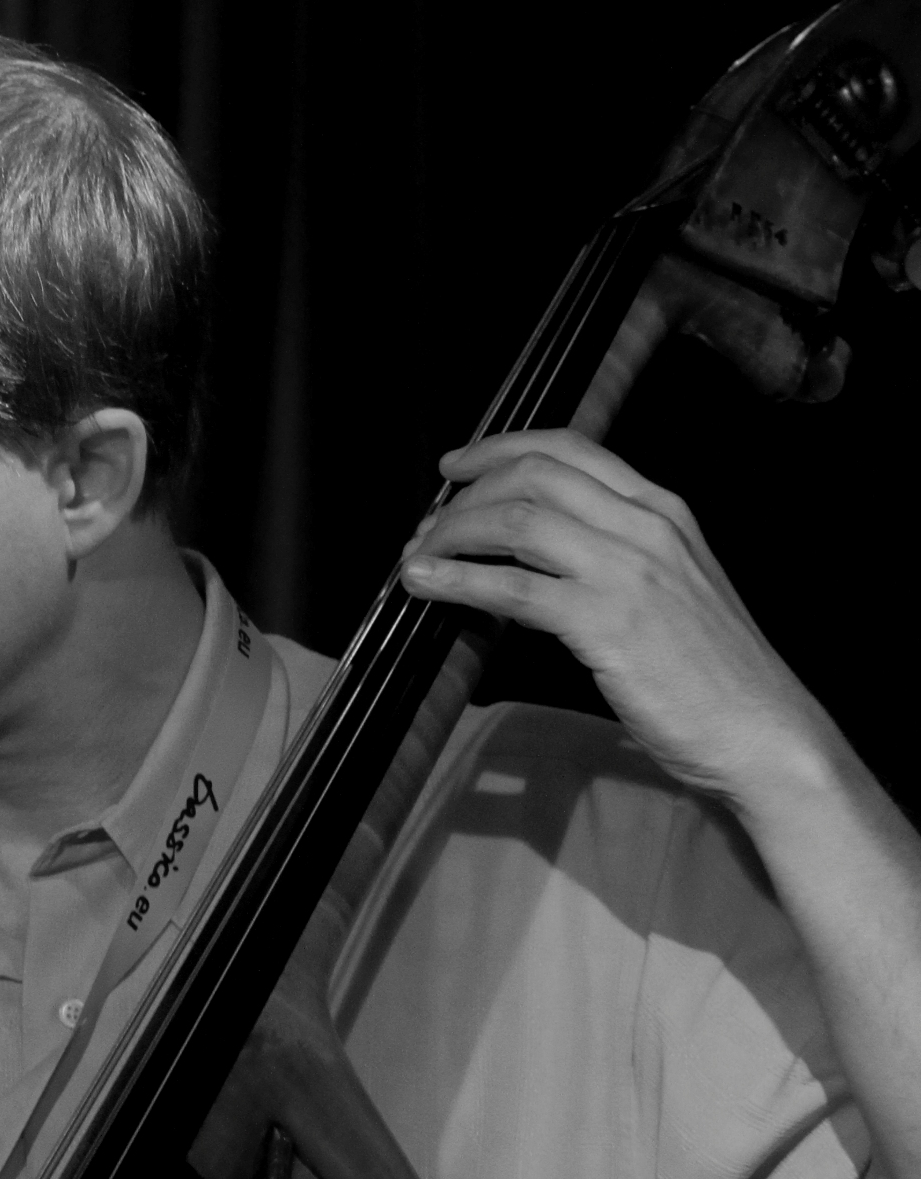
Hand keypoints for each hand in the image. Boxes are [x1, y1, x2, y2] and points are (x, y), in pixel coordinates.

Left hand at [400, 430, 833, 812]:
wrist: (762, 730)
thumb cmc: (714, 673)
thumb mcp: (672, 588)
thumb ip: (618, 558)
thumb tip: (540, 556)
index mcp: (663, 510)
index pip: (570, 448)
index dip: (500, 449)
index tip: (456, 465)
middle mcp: (646, 525)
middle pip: (533, 475)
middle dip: (465, 494)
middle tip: (426, 527)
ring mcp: (627, 570)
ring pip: (517, 520)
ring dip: (452, 534)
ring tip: (416, 558)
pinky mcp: (606, 621)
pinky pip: (513, 587)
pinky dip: (458, 580)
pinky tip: (424, 586)